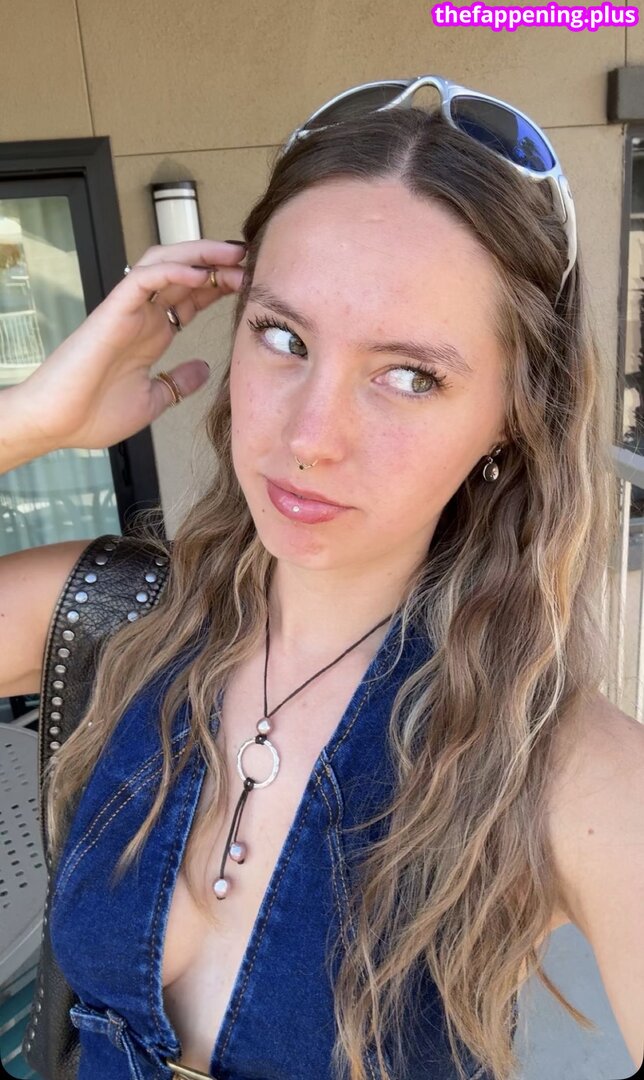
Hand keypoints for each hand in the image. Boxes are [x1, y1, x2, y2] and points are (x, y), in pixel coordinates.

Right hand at [3, 239, 245, 453]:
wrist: (58, 425)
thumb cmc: (94, 415)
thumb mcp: (153, 400)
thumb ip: (178, 382)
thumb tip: (205, 369)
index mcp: (153, 333)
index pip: (192, 296)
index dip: (221, 285)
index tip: (253, 284)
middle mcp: (142, 315)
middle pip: (184, 272)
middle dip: (218, 262)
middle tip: (252, 259)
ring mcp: (127, 310)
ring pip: (164, 262)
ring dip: (199, 254)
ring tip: (232, 254)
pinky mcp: (112, 311)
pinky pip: (143, 278)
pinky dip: (172, 271)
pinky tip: (200, 274)